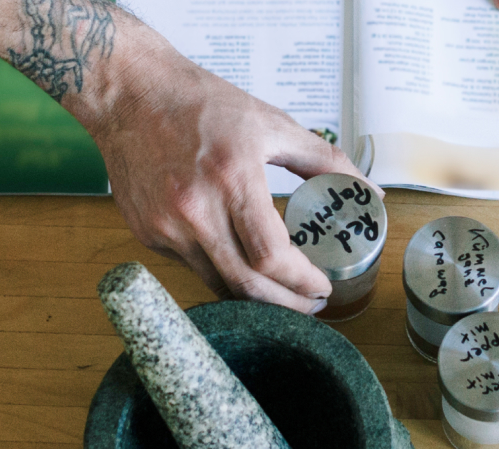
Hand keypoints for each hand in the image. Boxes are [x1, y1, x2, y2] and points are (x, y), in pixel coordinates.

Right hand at [93, 36, 369, 313]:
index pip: (272, 256)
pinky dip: (221, 271)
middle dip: (286, 305)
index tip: (323, 286)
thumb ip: (326, 159)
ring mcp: (165, 226)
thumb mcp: (272, 123)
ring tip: (281, 292)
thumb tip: (368, 192)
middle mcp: (194, 210)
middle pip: (246, 286)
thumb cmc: (201, 103)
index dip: (302, 281)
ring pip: (218, 285)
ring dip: (254, 296)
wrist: (129, 92)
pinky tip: (237, 258)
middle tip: (310, 304)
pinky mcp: (146, 233)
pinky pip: (193, 267)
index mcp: (232, 178)